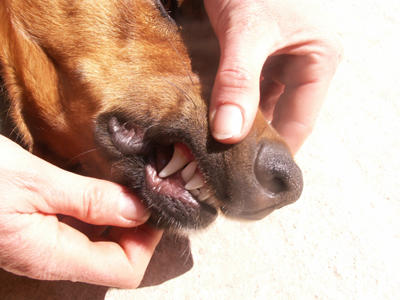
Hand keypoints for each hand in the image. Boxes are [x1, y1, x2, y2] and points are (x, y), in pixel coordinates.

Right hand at [0, 135, 161, 287]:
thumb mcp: (34, 181)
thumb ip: (89, 199)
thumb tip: (138, 211)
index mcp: (52, 255)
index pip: (124, 269)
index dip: (147, 240)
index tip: (152, 206)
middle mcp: (50, 258)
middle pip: (116, 259)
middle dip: (138, 229)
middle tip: (144, 191)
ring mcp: (42, 246)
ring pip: (100, 245)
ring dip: (120, 218)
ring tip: (126, 187)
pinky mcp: (36, 230)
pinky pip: (80, 230)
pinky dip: (98, 211)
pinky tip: (99, 187)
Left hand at [205, 0, 342, 153]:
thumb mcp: (245, 32)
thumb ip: (238, 80)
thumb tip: (229, 133)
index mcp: (318, 61)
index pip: (299, 123)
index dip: (275, 151)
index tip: (248, 173)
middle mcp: (302, 65)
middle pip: (278, 116)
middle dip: (252, 138)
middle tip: (224, 163)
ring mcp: (280, 61)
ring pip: (259, 104)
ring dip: (238, 120)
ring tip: (216, 144)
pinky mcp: (258, 57)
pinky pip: (245, 90)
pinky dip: (230, 102)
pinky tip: (213, 115)